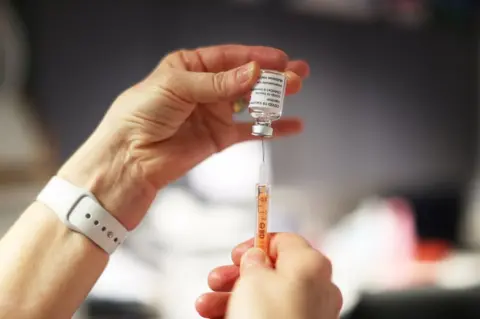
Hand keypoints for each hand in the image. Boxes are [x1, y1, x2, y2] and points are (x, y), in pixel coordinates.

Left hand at [58, 45, 308, 228]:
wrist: (129, 159)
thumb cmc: (139, 115)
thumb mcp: (176, 87)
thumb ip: (217, 83)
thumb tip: (253, 72)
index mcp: (189, 67)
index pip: (229, 57)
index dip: (255, 56)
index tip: (279, 59)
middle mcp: (204, 89)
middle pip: (245, 78)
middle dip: (272, 75)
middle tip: (297, 74)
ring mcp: (213, 114)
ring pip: (251, 102)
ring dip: (274, 97)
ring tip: (297, 90)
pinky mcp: (219, 138)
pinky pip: (250, 131)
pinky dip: (272, 129)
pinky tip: (292, 125)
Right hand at [196, 233, 342, 318]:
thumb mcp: (253, 278)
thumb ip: (254, 260)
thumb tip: (255, 257)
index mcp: (311, 264)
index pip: (284, 241)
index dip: (256, 244)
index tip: (237, 254)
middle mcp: (317, 288)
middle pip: (271, 271)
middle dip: (237, 275)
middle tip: (217, 279)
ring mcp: (310, 313)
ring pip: (266, 296)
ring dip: (231, 297)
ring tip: (206, 304)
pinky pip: (269, 315)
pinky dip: (243, 313)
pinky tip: (216, 317)